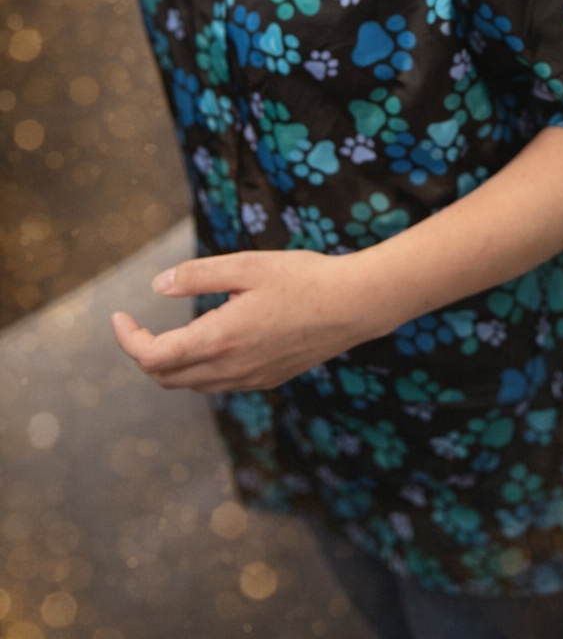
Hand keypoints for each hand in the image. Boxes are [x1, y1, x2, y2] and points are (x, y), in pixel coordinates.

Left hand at [110, 249, 384, 391]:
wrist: (354, 305)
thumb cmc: (303, 279)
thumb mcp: (247, 265)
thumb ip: (197, 275)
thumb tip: (158, 286)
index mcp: (219, 339)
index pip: (153, 357)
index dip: (128, 339)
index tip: (120, 316)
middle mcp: (230, 368)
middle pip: (166, 378)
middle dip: (144, 354)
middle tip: (138, 325)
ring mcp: (250, 379)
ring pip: (192, 385)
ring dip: (171, 365)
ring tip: (170, 332)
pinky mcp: (267, 379)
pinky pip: (219, 384)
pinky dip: (199, 369)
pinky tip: (212, 340)